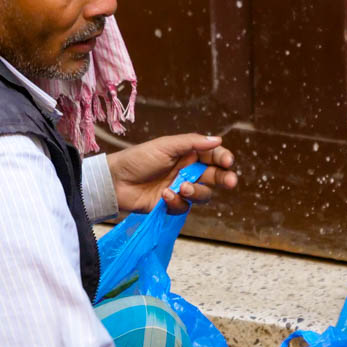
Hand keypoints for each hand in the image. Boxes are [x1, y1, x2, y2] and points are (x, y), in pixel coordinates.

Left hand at [105, 134, 237, 214]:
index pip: (213, 156)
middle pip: (215, 177)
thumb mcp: (165, 146)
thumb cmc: (138, 159)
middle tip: (231, 182)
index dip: (223, 159)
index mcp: (187, 154)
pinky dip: (177, 202)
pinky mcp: (170, 205)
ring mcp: (180, 189)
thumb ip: (192, 143)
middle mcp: (187, 172)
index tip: (228, 162)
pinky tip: (164, 196)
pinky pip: (184, 207)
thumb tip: (217, 140)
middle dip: (225, 179)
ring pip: (202, 194)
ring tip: (181, 188)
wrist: (115, 181)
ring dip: (196, 192)